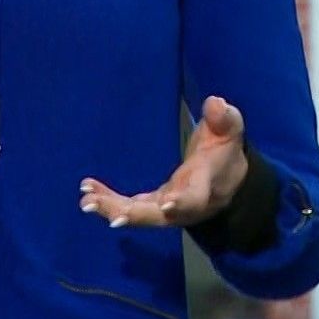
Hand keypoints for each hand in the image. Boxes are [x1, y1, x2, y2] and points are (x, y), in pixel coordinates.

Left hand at [78, 95, 248, 228]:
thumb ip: (225, 119)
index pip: (195, 198)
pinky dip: (109, 202)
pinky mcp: (153, 206)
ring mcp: (167, 210)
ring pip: (139, 215)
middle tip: (110, 214)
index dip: (182, 203)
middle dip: (134, 215)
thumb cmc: (225, 152)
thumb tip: (215, 103)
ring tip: (86, 201)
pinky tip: (87, 193)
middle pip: (158, 216)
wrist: (228, 180)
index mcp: (205, 186)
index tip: (166, 205)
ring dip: (112, 209)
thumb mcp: (231, 132)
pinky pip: (130, 208)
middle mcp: (184, 206)